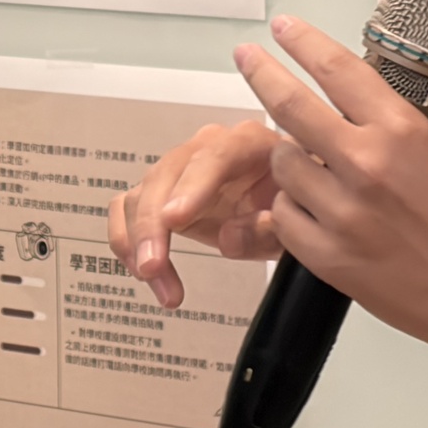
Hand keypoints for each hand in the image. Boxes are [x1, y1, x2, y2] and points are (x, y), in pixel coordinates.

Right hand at [107, 118, 282, 307]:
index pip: (215, 156)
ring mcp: (180, 171)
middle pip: (166, 174)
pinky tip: (144, 273)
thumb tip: (228, 238)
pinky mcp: (162, 194)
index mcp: (249, 144)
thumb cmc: (297, 204)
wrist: (292, 204)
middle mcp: (207, 149)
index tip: (174, 219)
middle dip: (152, 224)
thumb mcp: (300, 219)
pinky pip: (128, 210)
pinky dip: (127, 242)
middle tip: (153, 266)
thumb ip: (271, 228)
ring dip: (138, 241)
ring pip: (141, 194)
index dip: (191, 187)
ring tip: (158, 284)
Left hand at [233, 15, 427, 368]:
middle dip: (261, 72)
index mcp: (401, 131)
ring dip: (289, 157)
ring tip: (310, 165)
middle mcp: (366, 165)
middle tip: (247, 56)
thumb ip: (403, 120)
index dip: (302, 42)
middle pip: (290, 104)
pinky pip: (285, 215)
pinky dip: (293, 207)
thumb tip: (364, 95)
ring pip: (282, 163)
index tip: (283, 27)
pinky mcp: (328, 256)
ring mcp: (342, 212)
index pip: (337, 68)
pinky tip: (314, 209)